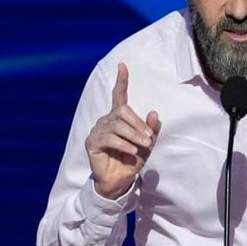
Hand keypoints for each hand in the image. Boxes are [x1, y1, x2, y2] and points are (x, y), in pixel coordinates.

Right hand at [84, 63, 160, 198]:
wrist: (120, 179)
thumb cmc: (133, 159)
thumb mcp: (147, 144)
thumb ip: (151, 130)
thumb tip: (154, 113)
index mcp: (119, 117)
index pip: (118, 95)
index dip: (121, 80)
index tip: (123, 65)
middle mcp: (106, 120)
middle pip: (122, 111)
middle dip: (138, 123)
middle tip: (149, 137)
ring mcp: (97, 130)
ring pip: (117, 125)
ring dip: (134, 135)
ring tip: (143, 145)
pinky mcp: (92, 142)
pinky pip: (109, 138)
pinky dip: (123, 144)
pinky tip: (132, 151)